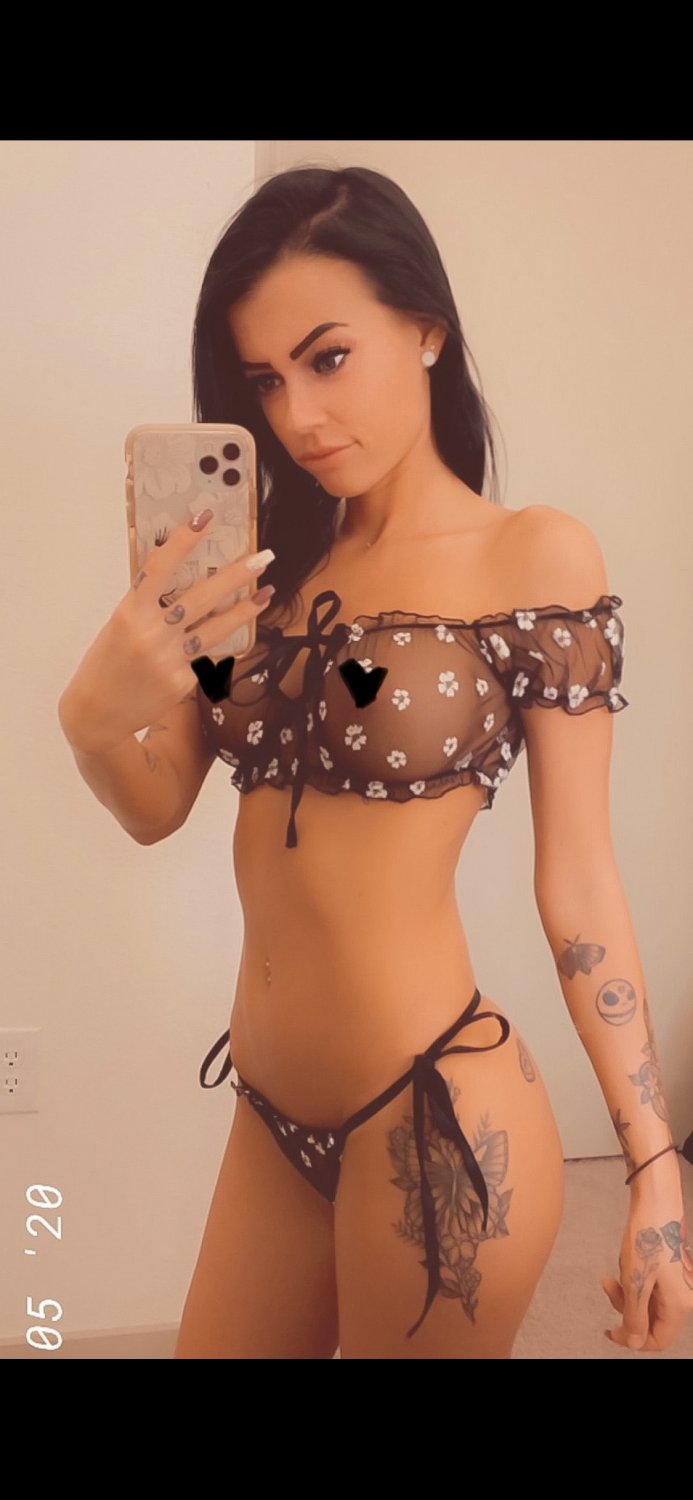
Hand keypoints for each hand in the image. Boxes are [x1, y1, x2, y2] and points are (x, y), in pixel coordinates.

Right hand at [58, 515, 273, 754]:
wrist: (98, 714)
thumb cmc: (106, 663)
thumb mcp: (119, 626)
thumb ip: (148, 606)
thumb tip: (183, 581)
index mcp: (129, 613)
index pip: (158, 569)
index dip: (182, 542)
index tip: (204, 517)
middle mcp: (152, 634)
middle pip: (202, 597)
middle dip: (237, 575)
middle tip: (264, 557)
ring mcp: (170, 660)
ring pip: (217, 628)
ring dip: (246, 610)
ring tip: (268, 593)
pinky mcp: (183, 682)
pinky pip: (206, 657)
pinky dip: (215, 646)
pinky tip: (225, 639)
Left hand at [602, 1187, 692, 1351]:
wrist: (655, 1199)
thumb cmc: (648, 1235)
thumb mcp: (635, 1283)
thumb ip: (635, 1317)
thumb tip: (634, 1342)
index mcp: (679, 1304)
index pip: (658, 1339)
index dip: (632, 1339)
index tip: (610, 1330)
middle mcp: (683, 1296)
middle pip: (651, 1320)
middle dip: (625, 1307)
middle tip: (608, 1286)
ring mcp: (677, 1282)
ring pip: (647, 1302)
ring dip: (626, 1291)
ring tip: (612, 1271)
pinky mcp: (669, 1269)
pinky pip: (648, 1285)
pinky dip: (633, 1278)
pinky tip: (626, 1259)